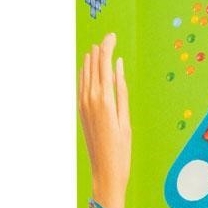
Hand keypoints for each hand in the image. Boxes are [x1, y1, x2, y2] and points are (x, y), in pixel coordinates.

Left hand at [79, 34, 130, 207]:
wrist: (104, 172)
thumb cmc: (121, 149)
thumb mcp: (126, 118)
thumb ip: (120, 89)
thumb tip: (117, 65)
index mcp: (104, 99)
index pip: (103, 65)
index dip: (107, 47)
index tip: (112, 35)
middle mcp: (90, 99)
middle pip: (93, 67)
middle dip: (100, 50)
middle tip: (109, 36)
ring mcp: (83, 106)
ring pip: (85, 75)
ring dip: (91, 60)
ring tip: (98, 47)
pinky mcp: (81, 112)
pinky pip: (82, 86)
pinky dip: (86, 74)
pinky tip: (90, 69)